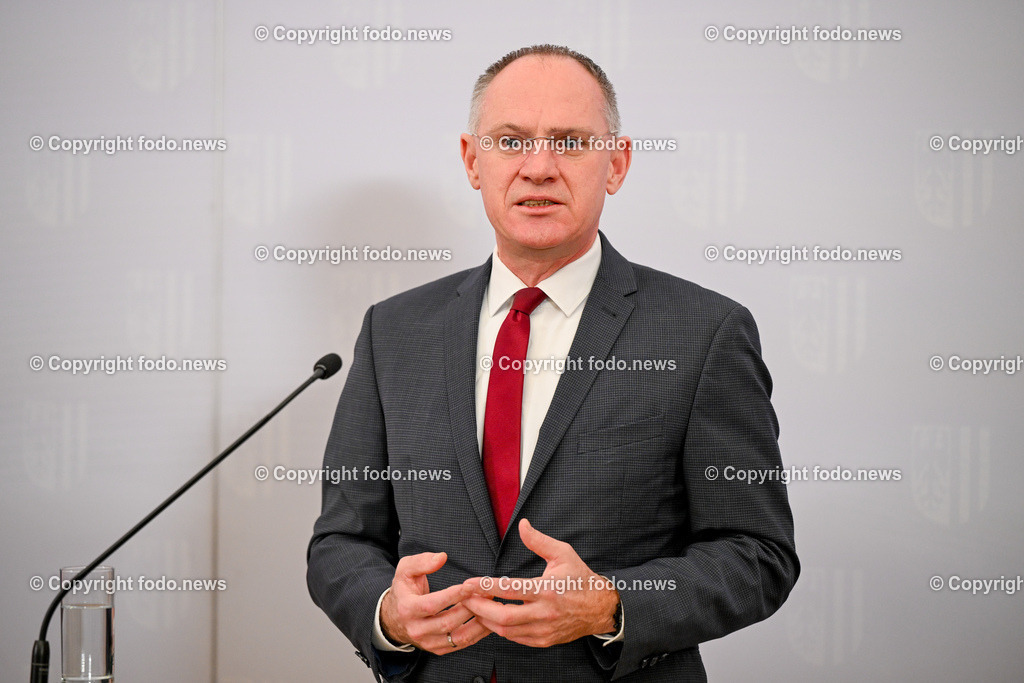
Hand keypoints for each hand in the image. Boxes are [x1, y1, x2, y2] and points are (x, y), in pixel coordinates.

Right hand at [380, 551, 491, 654]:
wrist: (395, 617)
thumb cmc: (404, 589)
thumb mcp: (405, 570)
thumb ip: (422, 561)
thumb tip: (441, 557)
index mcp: (407, 609)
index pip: (432, 604)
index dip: (453, 595)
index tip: (471, 586)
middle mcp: (416, 629)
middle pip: (448, 622)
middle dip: (470, 608)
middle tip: (487, 595)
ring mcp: (427, 642)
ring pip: (457, 637)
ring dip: (478, 623)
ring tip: (491, 608)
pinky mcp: (438, 649)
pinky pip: (461, 644)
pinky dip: (477, 634)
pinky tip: (487, 621)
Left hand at [462, 519, 620, 647]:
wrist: (600, 607)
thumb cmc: (580, 578)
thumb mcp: (563, 553)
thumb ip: (538, 541)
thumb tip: (522, 524)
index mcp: (547, 589)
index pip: (510, 589)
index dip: (485, 587)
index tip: (469, 583)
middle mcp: (545, 612)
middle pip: (503, 616)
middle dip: (480, 608)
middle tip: (466, 599)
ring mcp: (544, 629)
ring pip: (507, 631)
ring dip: (487, 620)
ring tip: (475, 608)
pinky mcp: (545, 640)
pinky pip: (516, 639)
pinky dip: (501, 630)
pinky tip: (493, 619)